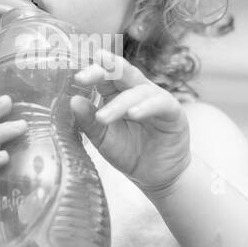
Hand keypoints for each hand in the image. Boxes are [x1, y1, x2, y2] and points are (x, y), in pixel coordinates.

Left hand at [69, 48, 191, 197]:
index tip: (77, 78)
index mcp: (118, 93)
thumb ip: (89, 120)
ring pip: (138, 91)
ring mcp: (157, 99)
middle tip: (86, 77)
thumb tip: (73, 101)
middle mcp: (138, 91)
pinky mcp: (174, 111)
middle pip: (123, 73)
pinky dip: (146, 107)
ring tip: (103, 118)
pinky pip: (160, 104)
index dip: (93, 72)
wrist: (156, 175)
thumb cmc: (129, 152)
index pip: (106, 75)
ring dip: (119, 104)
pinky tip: (133, 114)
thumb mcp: (103, 138)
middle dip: (106, 71)